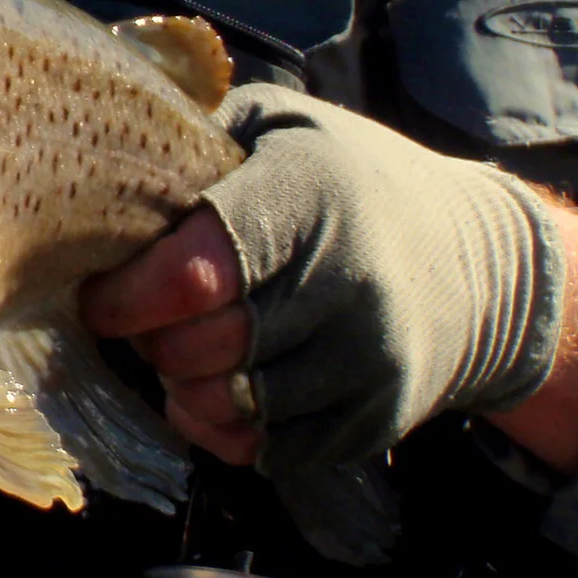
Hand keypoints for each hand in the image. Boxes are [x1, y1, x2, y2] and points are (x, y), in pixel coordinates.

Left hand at [81, 85, 577, 479]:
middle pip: (198, 349)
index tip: (100, 295)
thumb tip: (98, 156)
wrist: (480, 260)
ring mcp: (366, 360)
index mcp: (308, 197)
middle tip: (147, 320)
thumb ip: (198, 138)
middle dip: (149, 341)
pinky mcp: (373, 420)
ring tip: (188, 349)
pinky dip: (225, 429)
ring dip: (183, 386)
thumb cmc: (353, 181)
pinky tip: (225, 388)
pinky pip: (265, 451)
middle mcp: (344, 282)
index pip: (190, 273)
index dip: (123, 296)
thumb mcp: (285, 126)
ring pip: (226, 407)